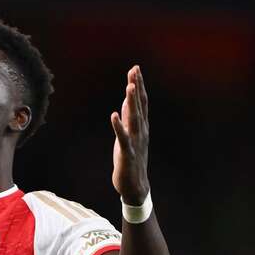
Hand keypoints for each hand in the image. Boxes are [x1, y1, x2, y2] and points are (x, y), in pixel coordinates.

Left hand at [111, 65, 149, 204]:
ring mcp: (135, 142)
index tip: (135, 69)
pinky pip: (122, 138)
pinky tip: (113, 115)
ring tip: (129, 87)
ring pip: (134, 119)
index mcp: (141, 126)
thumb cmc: (131, 159)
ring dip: (131, 103)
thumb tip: (126, 100)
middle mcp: (141, 131)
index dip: (139, 85)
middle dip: (136, 88)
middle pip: (139, 106)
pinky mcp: (127, 153)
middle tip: (134, 70)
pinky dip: (118, 126)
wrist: (135, 186)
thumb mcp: (129, 135)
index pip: (141, 102)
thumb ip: (129, 118)